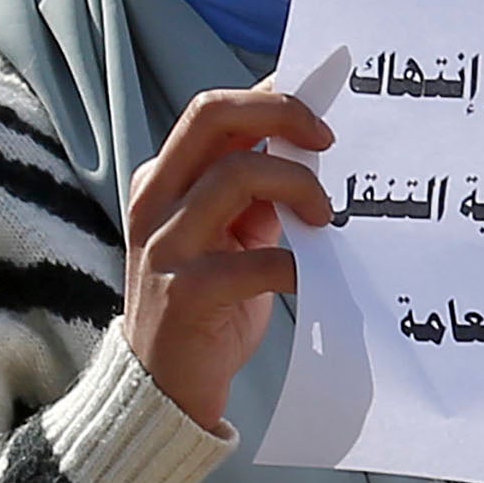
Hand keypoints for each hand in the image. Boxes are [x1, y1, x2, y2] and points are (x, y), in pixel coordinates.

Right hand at [121, 88, 332, 430]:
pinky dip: (297, 264)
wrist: (164, 387)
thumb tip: (306, 142)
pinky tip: (313, 276)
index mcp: (163, 179)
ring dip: (298, 187)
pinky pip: (256, 261)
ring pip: (235, 176)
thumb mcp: (228, 236)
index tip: (322, 108)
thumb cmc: (208, 303)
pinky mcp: (187, 294)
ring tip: (324, 217)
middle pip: (212, 116)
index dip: (270, 96)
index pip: (213, 111)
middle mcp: (155, 201)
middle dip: (280, 113)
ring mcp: (165, 246)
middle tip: (328, 141)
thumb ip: (254, 192)